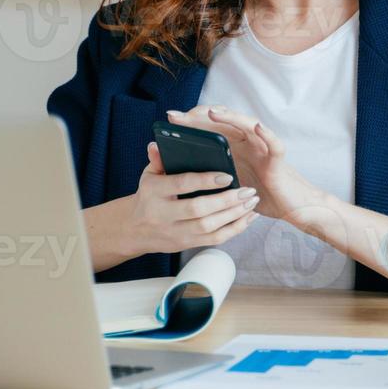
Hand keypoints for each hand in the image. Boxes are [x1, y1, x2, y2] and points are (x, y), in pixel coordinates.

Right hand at [122, 140, 261, 255]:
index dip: (206, 181)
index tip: (228, 175)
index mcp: (155, 192)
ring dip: (234, 215)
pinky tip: (248, 217)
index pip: (182, 185)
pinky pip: (214, 240)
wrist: (135, 229)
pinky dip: (234, 229)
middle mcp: (164, 215)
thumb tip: (157, 144)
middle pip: (199, 209)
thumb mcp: (149, 175)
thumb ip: (158, 159)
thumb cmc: (148, 196)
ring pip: (209, 227)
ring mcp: (175, 232)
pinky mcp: (186, 244)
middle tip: (248, 190)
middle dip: (227, 200)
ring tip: (251, 201)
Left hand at [166, 105, 329, 227]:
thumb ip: (208, 175)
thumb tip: (179, 171)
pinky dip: (267, 134)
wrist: (290, 208)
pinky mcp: (276, 161)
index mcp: (233, 147)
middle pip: (223, 122)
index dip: (192, 121)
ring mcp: (262, 149)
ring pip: (247, 125)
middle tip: (177, 116)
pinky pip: (274, 144)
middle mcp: (247, 143)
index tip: (170, 120)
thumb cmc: (258, 195)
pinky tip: (257, 126)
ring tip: (212, 112)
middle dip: (200, 116)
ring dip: (230, 117)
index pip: (211, 126)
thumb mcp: (226, 185)